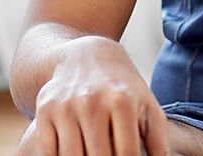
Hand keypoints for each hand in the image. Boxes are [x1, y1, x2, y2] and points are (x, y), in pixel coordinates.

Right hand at [16, 36, 170, 155]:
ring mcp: (65, 106)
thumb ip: (157, 138)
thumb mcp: (146, 105)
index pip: (126, 153)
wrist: (86, 57)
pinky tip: (75, 153)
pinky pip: (49, 151)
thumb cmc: (122, 88)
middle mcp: (92, 102)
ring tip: (94, 155)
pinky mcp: (44, 110)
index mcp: (122, 101)